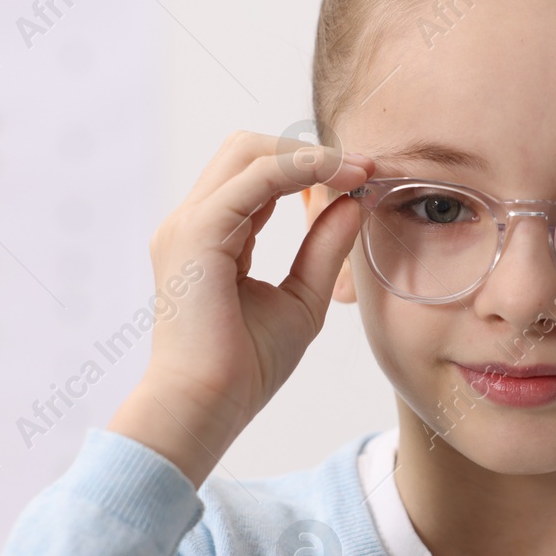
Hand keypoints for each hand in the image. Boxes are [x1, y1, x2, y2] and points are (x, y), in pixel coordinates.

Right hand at [108, 132, 371, 486]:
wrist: (207, 406)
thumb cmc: (244, 368)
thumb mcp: (301, 299)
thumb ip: (323, 249)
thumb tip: (354, 203)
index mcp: (211, 237)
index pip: (258, 177)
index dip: (311, 168)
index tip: (364, 177)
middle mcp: (193, 222)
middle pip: (248, 150)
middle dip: (310, 149)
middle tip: (365, 167)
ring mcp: (190, 223)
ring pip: (249, 151)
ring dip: (309, 154)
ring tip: (358, 171)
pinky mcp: (199, 231)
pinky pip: (256, 177)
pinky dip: (300, 168)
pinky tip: (339, 179)